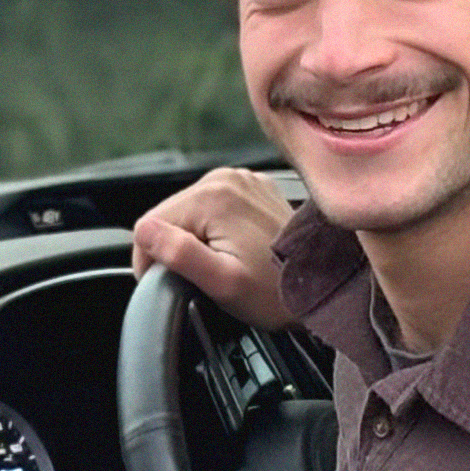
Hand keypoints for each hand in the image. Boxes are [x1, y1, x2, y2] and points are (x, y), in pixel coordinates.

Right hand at [131, 167, 293, 329]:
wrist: (324, 286)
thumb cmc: (276, 292)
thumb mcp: (223, 283)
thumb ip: (180, 254)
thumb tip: (145, 233)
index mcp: (213, 196)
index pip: (148, 225)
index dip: (150, 261)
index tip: (170, 285)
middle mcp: (225, 178)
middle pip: (169, 216)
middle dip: (176, 249)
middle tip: (204, 279)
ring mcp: (241, 180)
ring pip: (189, 213)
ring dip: (195, 240)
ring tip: (223, 264)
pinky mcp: (252, 188)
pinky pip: (214, 208)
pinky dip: (214, 230)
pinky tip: (235, 250)